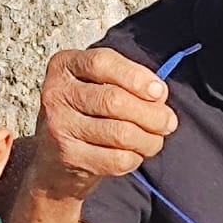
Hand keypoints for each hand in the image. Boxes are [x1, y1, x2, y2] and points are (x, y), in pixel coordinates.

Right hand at [33, 47, 178, 199]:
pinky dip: (135, 158)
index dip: (136, 77)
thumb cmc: (87, 114)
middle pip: (114, 100)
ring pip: (119, 133)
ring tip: (155, 140)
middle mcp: (56, 93)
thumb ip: (128, 82)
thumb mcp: (99, 86)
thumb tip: (159, 95)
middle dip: (151, 114)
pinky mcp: (68, 156)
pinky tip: (135, 154)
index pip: (102, 63)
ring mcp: (58, 126)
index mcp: (65, 65)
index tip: (159, 92)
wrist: (54, 159)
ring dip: (149, 139)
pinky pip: (116, 159)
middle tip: (168, 123)